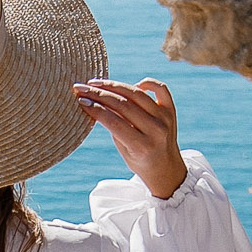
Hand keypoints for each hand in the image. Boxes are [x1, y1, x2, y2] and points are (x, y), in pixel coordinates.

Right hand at [74, 78, 186, 198]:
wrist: (166, 169)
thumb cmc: (139, 160)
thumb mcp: (122, 148)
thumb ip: (113, 125)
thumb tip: (96, 100)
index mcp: (141, 146)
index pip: (113, 121)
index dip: (95, 108)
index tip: (80, 99)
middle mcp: (155, 130)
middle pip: (122, 104)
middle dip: (99, 94)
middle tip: (81, 88)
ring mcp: (165, 118)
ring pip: (136, 93)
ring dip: (114, 85)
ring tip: (96, 83)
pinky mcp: (171, 110)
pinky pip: (160, 89)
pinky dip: (147, 82)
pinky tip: (133, 84)